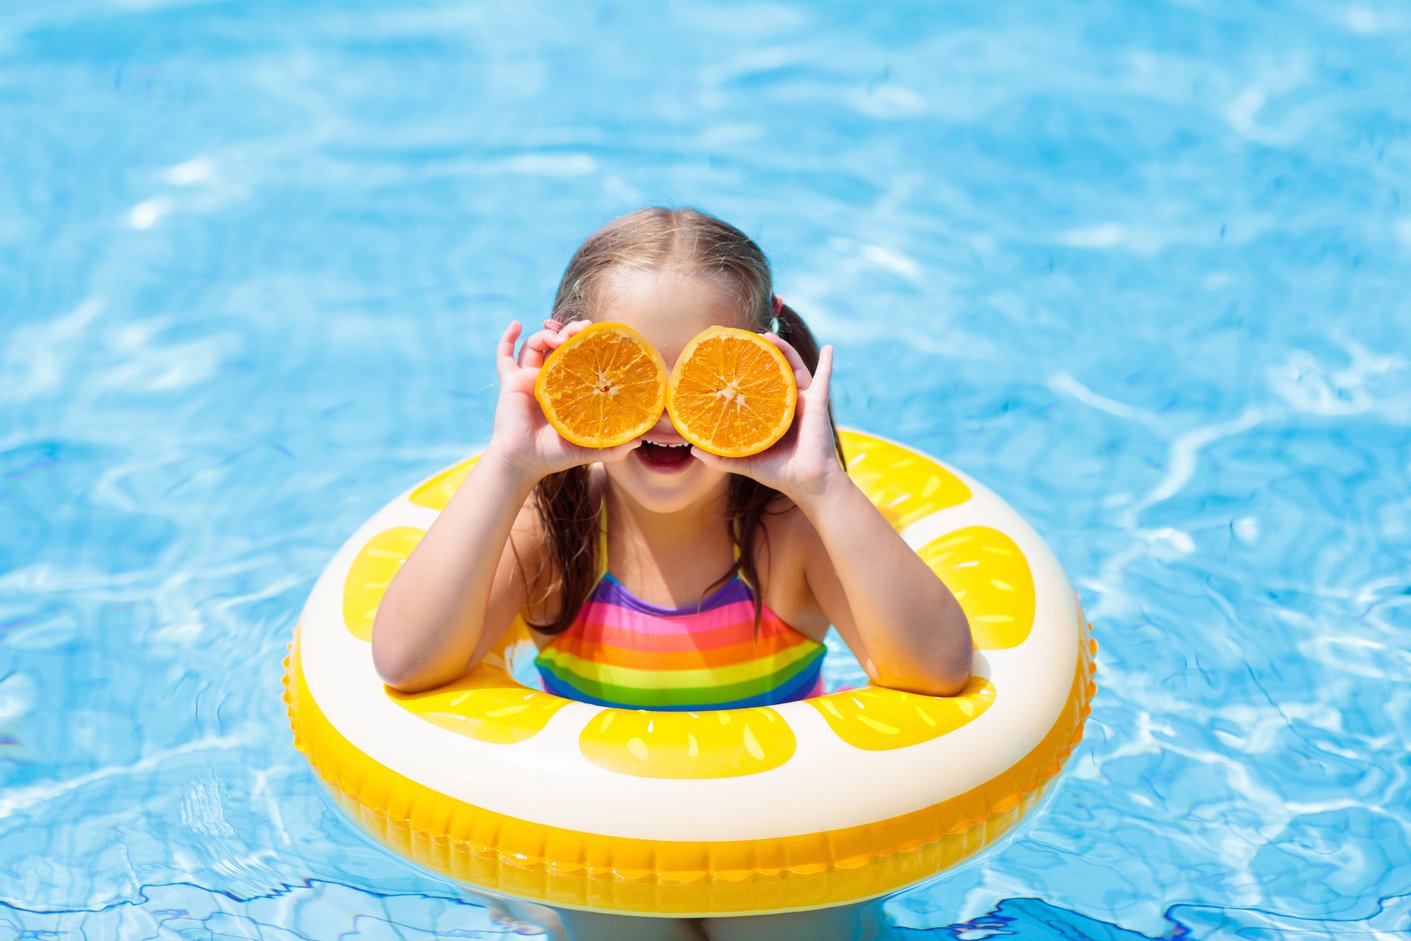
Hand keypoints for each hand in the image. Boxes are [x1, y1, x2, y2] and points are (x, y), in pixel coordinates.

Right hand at [485, 320, 638, 481]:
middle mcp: (546, 379)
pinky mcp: (510, 382)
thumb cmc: (553, 455)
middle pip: (557, 345)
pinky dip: (507, 339)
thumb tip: (640, 441)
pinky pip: (503, 356)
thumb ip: (613, 446)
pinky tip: (515, 324)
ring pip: (534, 345)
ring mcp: (527, 379)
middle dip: (569, 332)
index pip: (576, 358)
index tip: (598, 336)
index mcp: (565, 389)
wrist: (523, 463)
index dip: (586, 344)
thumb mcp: (588, 448)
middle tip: (582, 329)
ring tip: (560, 336)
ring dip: (547, 334)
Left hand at [690, 336, 846, 503]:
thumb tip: (692, 450)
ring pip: (795, 368)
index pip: (759, 386)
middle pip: (776, 371)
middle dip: (764, 353)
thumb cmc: (779, 473)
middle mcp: (788, 404)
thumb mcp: (744, 461)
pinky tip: (828, 348)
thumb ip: (719, 457)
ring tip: (771, 337)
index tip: (732, 354)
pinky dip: (827, 364)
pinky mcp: (818, 405)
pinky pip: (824, 379)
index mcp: (773, 413)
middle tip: (748, 338)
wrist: (808, 483)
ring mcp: (805, 402)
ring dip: (785, 350)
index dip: (747, 370)